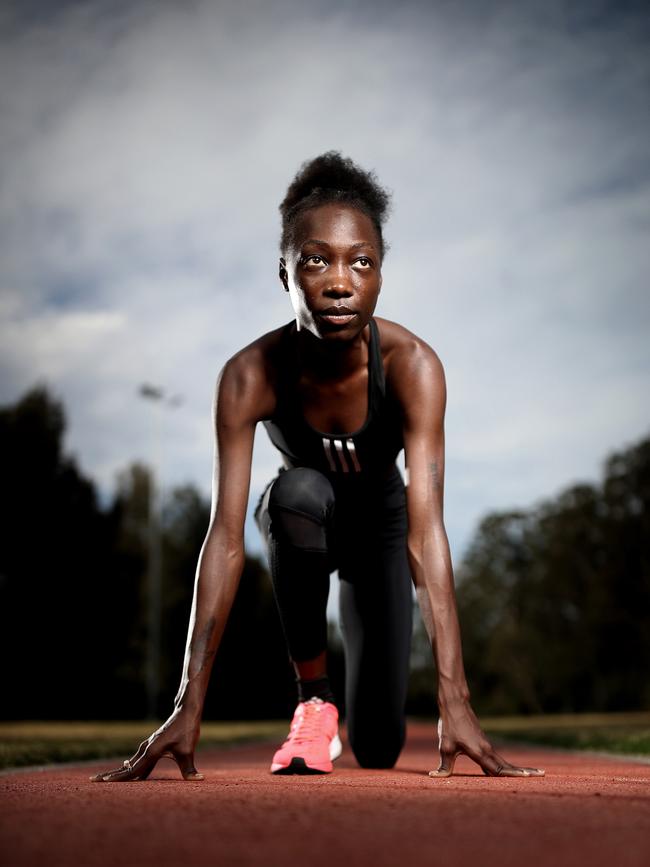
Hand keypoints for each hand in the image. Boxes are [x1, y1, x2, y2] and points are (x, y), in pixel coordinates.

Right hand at [89, 706, 203, 781]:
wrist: (186, 711)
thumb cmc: (187, 730)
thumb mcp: (188, 750)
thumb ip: (189, 769)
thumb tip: (198, 781)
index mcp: (151, 752)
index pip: (132, 770)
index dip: (118, 778)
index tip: (103, 782)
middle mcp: (147, 748)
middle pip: (126, 766)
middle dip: (111, 774)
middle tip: (93, 780)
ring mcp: (149, 745)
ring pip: (132, 761)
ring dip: (120, 770)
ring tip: (107, 778)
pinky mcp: (153, 743)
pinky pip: (139, 757)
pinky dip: (131, 764)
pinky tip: (127, 765)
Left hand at [429, 698, 544, 777]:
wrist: (455, 705)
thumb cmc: (450, 725)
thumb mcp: (444, 747)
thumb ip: (443, 766)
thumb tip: (434, 777)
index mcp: (480, 752)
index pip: (499, 769)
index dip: (513, 774)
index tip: (528, 777)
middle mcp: (487, 749)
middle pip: (507, 765)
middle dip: (524, 771)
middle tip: (542, 775)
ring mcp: (486, 745)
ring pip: (503, 761)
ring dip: (516, 769)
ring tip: (531, 774)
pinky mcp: (483, 743)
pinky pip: (496, 758)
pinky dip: (506, 765)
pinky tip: (508, 771)